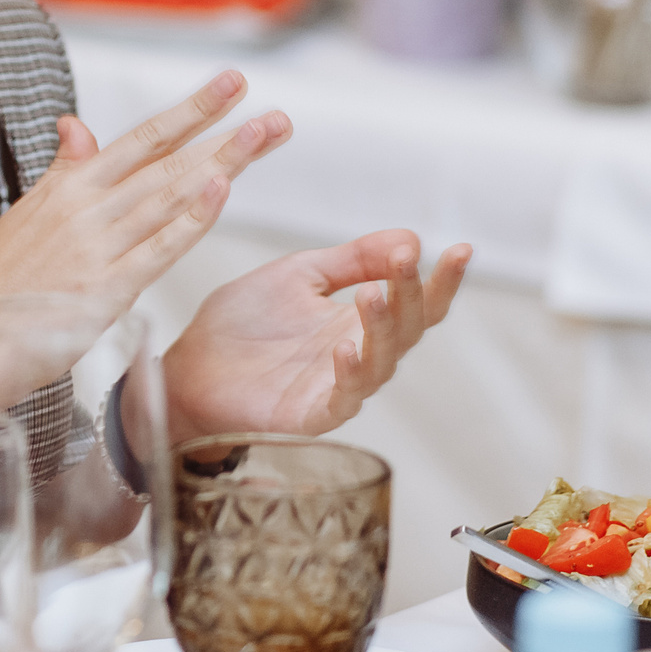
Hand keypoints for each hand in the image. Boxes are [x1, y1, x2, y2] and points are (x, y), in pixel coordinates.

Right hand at [0, 70, 291, 342]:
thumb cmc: (4, 277)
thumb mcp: (30, 212)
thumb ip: (65, 170)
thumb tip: (76, 122)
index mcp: (71, 187)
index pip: (143, 138)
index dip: (191, 110)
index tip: (232, 84)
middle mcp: (86, 208)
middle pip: (168, 163)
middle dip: (224, 135)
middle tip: (275, 116)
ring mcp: (96, 246)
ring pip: (169, 196)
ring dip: (221, 165)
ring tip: (261, 138)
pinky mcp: (103, 289)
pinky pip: (155, 249)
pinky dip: (188, 221)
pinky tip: (218, 194)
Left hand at [162, 231, 471, 440]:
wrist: (188, 367)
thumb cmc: (242, 325)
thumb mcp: (300, 275)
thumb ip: (353, 258)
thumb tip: (410, 236)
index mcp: (357, 321)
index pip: (414, 302)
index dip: (441, 280)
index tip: (462, 249)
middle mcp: (358, 355)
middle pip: (407, 329)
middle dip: (412, 294)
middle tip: (408, 261)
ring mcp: (337, 387)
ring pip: (381, 361)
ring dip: (382, 326)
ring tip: (376, 292)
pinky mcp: (311, 415)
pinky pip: (342, 397)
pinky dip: (349, 372)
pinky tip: (347, 347)